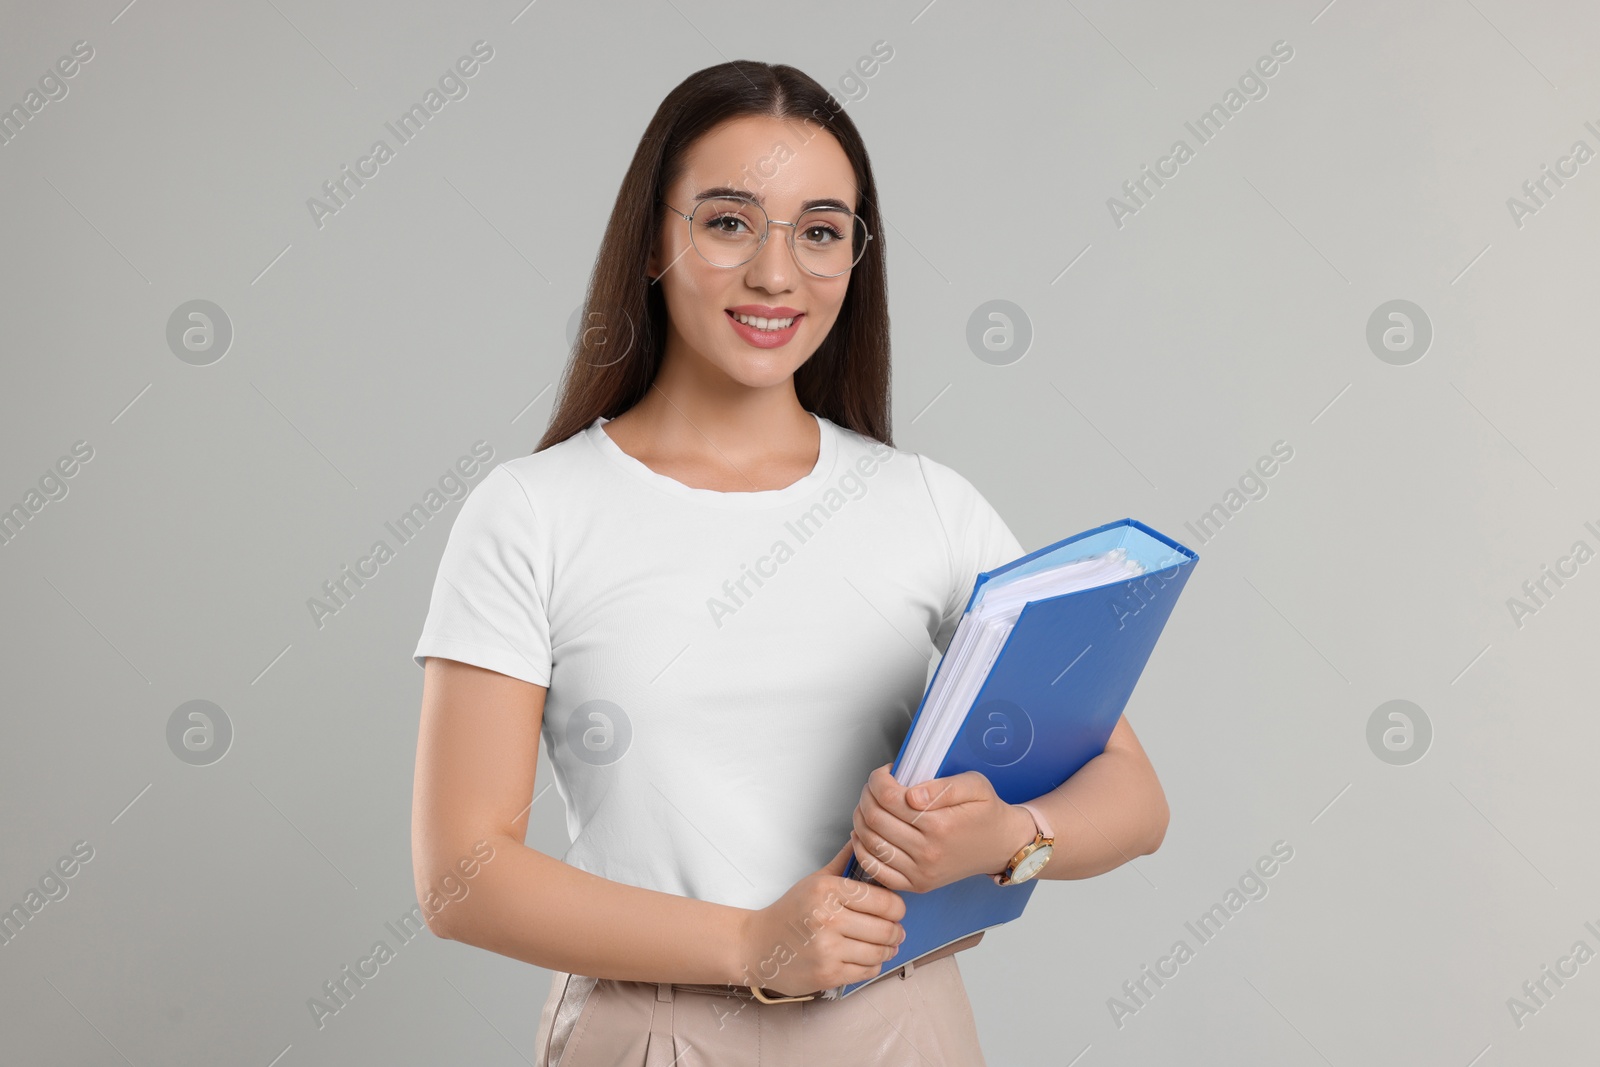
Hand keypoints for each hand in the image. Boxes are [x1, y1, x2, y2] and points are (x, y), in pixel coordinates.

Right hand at [735, 840, 906, 996]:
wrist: (757, 946)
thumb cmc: (790, 912)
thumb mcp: (815, 881)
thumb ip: (843, 862)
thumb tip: (863, 840)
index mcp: (828, 891)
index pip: (884, 901)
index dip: (897, 907)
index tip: (895, 910)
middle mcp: (828, 919)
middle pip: (886, 928)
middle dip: (896, 931)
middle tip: (896, 930)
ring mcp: (828, 949)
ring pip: (880, 952)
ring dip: (888, 949)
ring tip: (887, 945)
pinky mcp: (828, 975)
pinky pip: (868, 971)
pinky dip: (874, 965)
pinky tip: (868, 957)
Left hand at [850, 764, 1033, 893]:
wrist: (1002, 846)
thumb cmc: (987, 813)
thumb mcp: (976, 786)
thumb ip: (943, 787)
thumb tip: (910, 794)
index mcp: (941, 825)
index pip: (889, 798)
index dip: (878, 780)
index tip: (884, 773)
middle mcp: (928, 852)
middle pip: (875, 819)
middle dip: (867, 795)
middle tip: (874, 786)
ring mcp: (921, 872)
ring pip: (870, 843)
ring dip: (861, 819)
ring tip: (869, 805)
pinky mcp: (917, 885)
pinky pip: (876, 871)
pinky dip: (862, 850)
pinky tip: (864, 833)